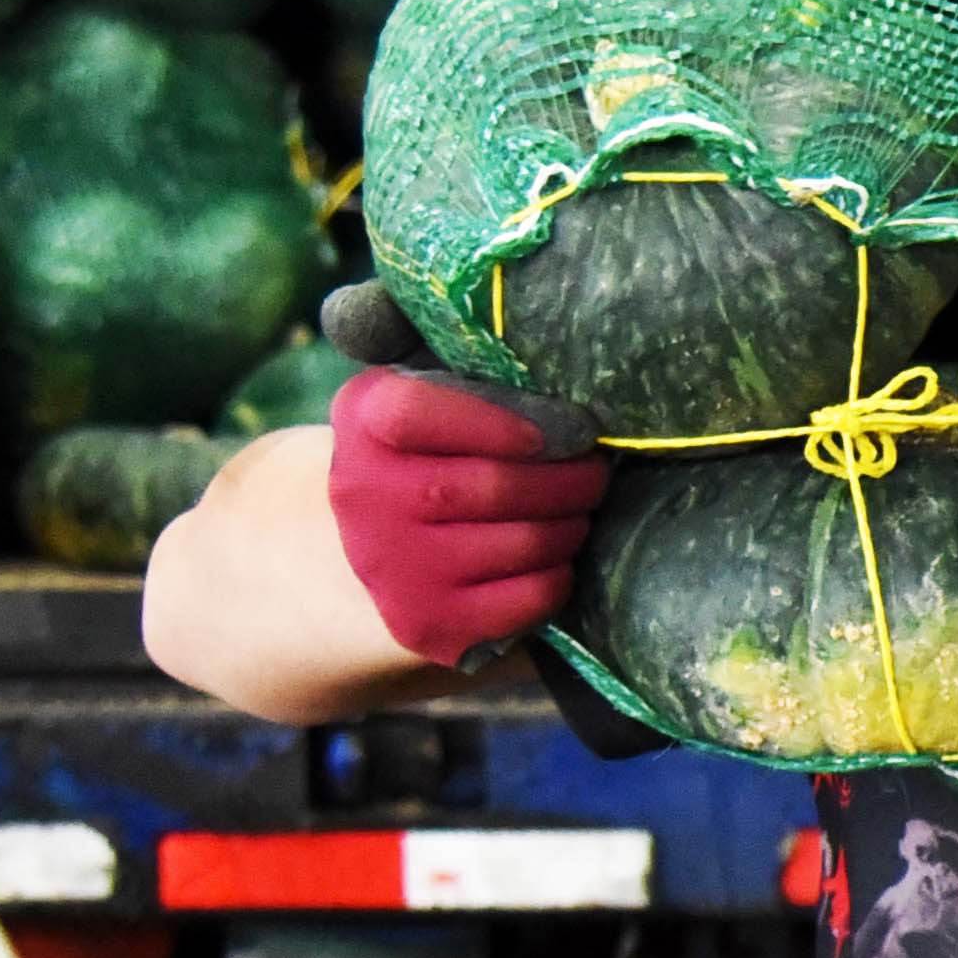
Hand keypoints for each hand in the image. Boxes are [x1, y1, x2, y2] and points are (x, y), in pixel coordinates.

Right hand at [325, 365, 608, 665]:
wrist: (359, 547)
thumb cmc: (423, 452)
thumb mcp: (420, 390)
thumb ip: (462, 360)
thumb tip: (540, 334)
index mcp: (364, 420)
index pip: (419, 415)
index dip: (500, 423)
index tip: (565, 430)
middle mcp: (365, 495)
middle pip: (493, 486)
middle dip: (569, 479)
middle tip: (597, 471)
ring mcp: (393, 566)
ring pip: (521, 542)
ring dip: (572, 525)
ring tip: (581, 510)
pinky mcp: (426, 623)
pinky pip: (526, 598)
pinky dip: (558, 576)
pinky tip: (558, 557)